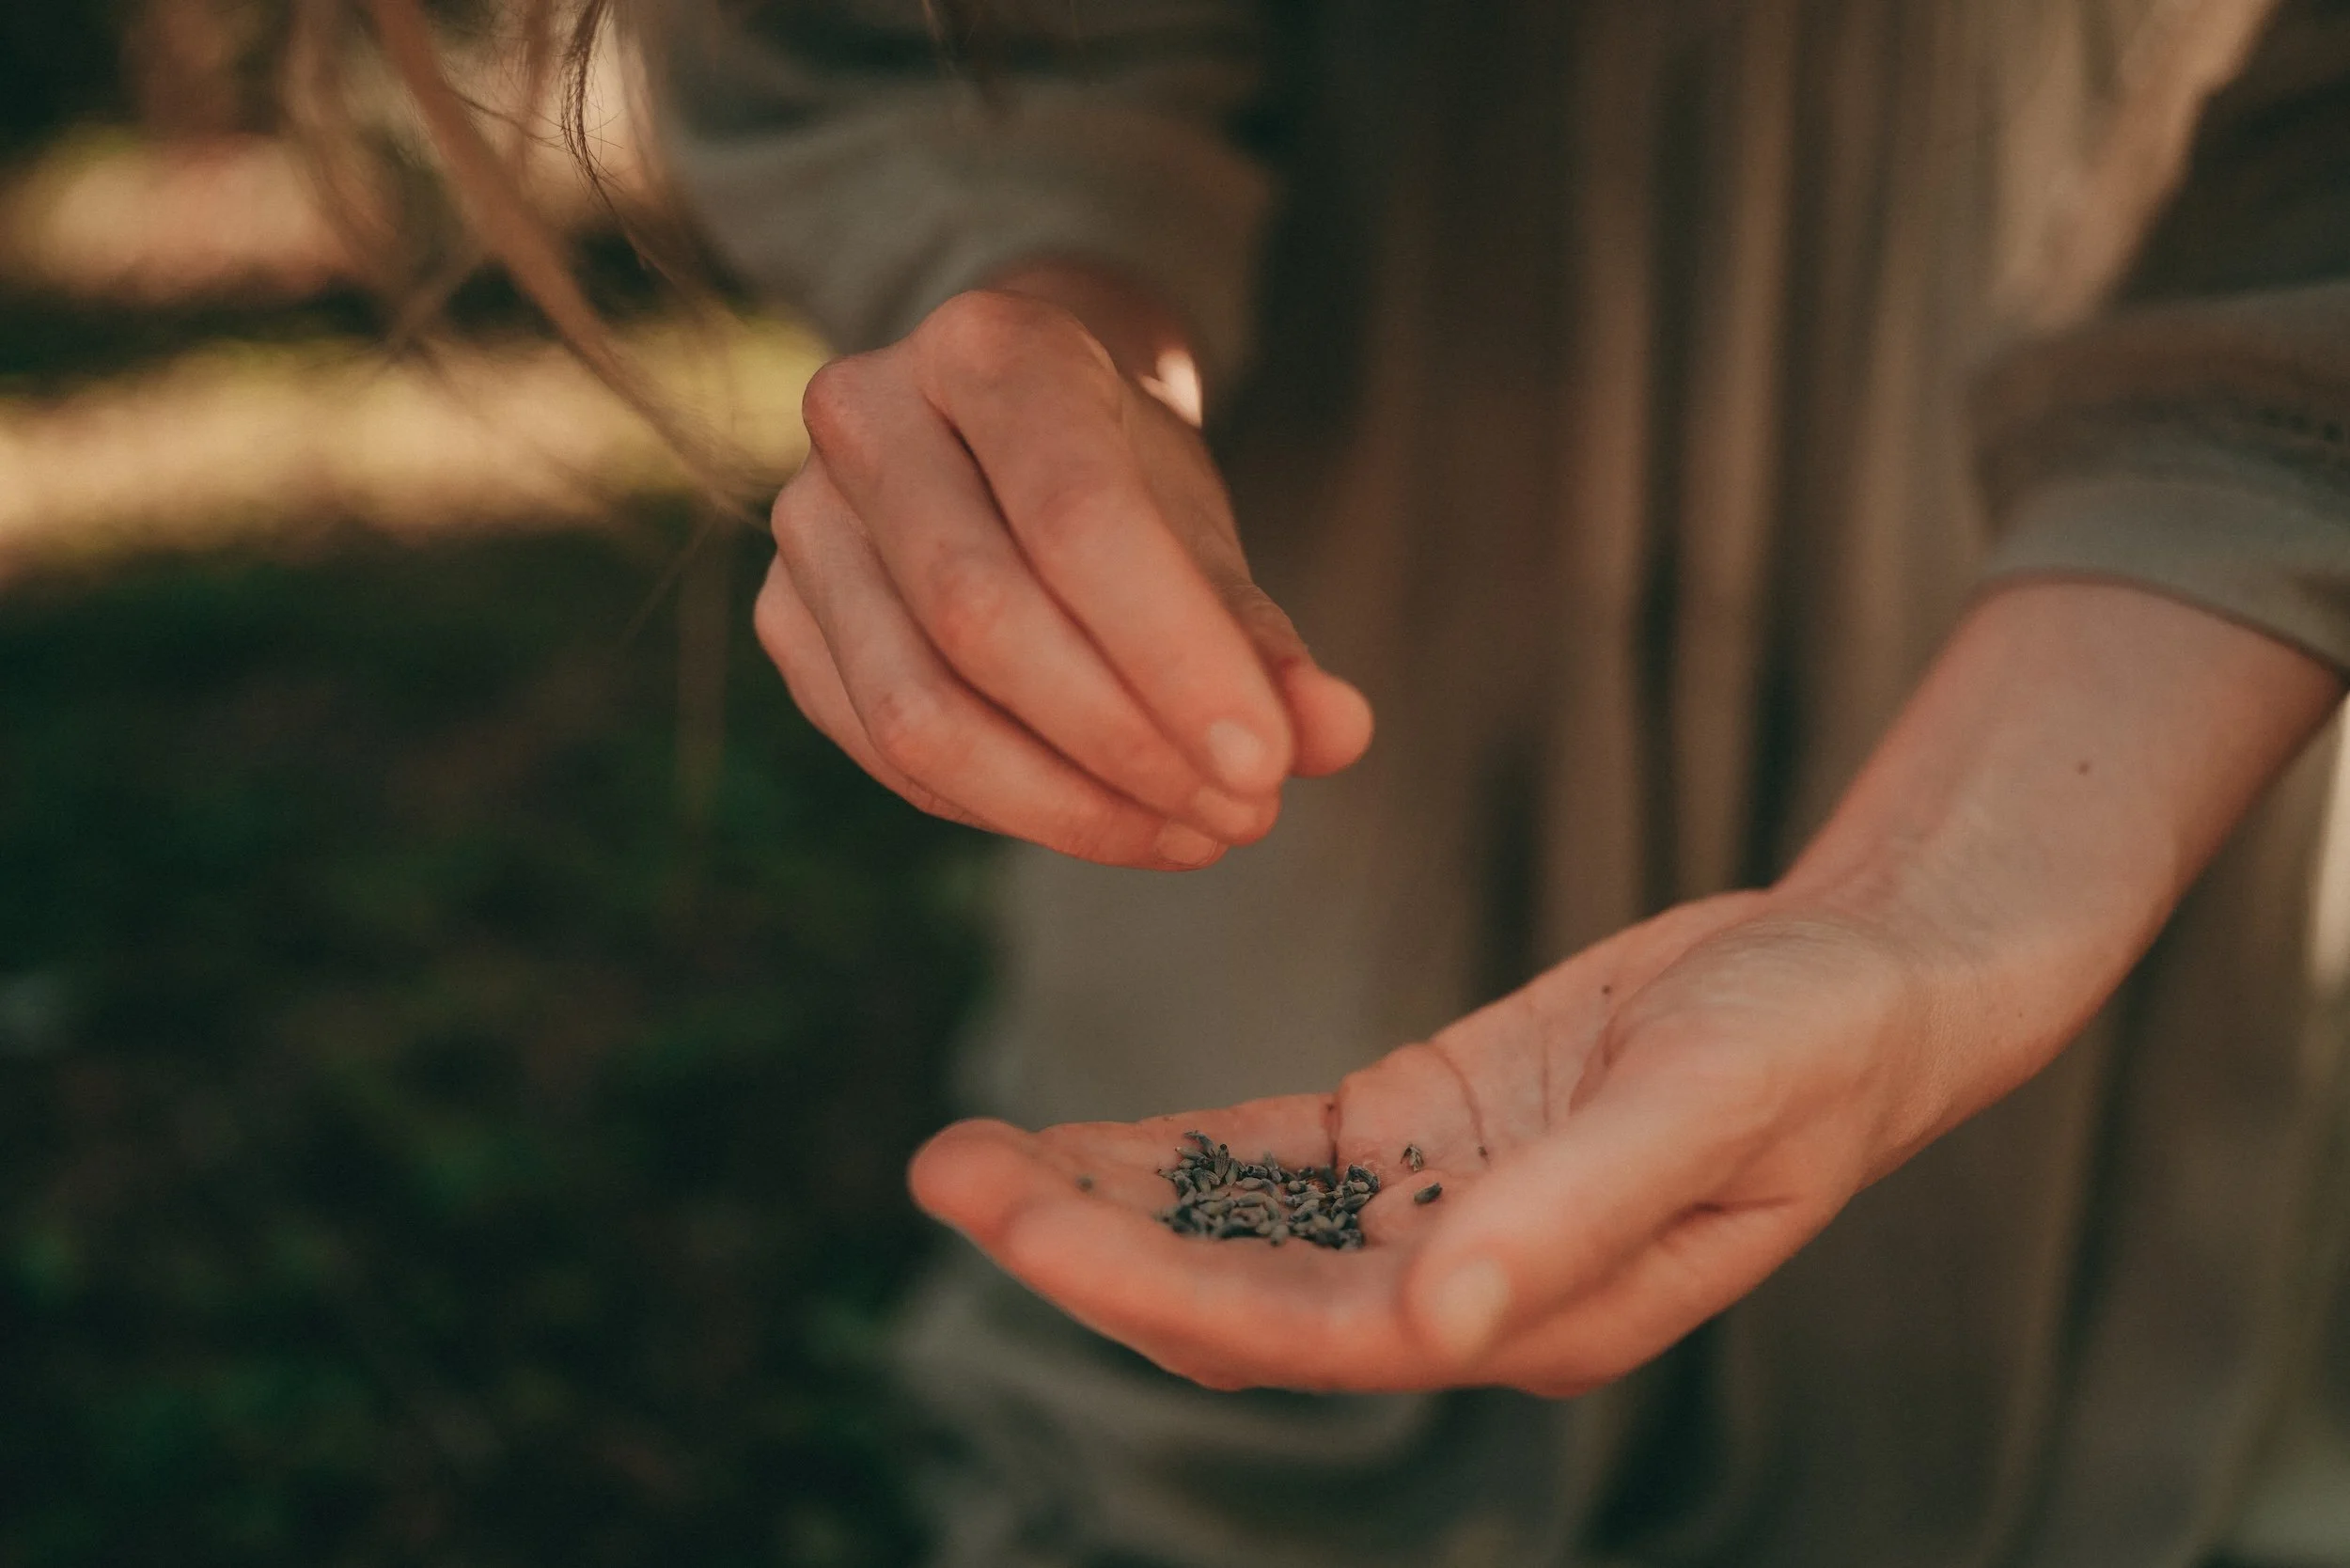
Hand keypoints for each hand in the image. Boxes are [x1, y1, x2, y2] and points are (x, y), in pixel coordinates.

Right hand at [756, 276, 1372, 870]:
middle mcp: (868, 414)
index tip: (1270, 766)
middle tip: (1246, 815)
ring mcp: (805, 520)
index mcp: (989, 346)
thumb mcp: (1199, 522)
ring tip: (1192, 835)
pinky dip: (1008, 808)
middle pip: (984, 619)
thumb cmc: (1120, 472)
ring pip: (919, 711)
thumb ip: (1261, 631)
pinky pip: (887, 755)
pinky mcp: (785, 618)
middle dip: (1128, 745)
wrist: (1007, 426)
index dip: (1174, 656)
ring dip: (1068, 805)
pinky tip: (1110, 821)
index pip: (1077, 516)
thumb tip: (1337, 738)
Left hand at [906, 581, 2342, 1392]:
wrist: (1856, 982)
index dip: (1147, 1288)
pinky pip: (1271, 1164)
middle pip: (1235, 1296)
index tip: (1013, 1222)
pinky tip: (1083, 1138)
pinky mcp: (1421, 1138)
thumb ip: (1572, 1214)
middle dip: (1086, 1247)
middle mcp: (1459, 1290)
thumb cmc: (1806, 1050)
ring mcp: (1433, 1217)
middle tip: (942, 1169)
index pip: (1298, 1331)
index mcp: (1521, 1316)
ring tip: (969, 1152)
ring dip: (1107, 1204)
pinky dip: (1174, 1156)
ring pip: (1234, 1235)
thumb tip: (1436, 1322)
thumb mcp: (1702, 1110)